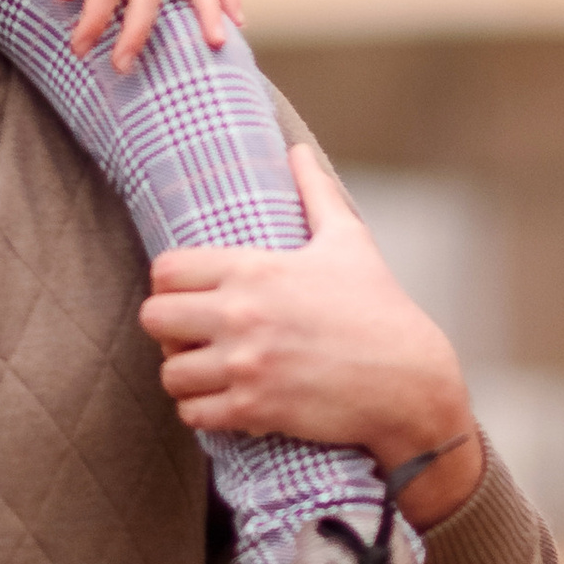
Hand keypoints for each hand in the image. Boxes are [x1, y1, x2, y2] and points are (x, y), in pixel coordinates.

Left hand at [137, 145, 481, 528]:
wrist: (410, 382)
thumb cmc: (379, 309)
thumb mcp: (348, 241)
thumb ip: (314, 192)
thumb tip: (296, 149)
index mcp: (253, 269)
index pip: (165, 271)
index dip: (169, 285)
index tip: (188, 297)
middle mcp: (241, 314)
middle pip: (153, 319)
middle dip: (168, 330)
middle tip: (193, 337)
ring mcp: (246, 364)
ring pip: (169, 373)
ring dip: (184, 375)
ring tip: (207, 373)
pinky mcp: (256, 409)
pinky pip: (194, 414)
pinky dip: (202, 412)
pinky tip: (224, 404)